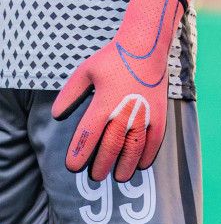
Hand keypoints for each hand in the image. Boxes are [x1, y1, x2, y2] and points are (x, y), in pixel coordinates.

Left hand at [52, 0, 184, 180]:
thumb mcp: (84, 72)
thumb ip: (69, 95)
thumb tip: (57, 116)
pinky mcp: (160, 113)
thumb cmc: (113, 58)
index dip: (79, 154)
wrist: (147, 46)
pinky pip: (155, 140)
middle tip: (95, 176)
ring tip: (119, 177)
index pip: (87, 136)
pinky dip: (148, 154)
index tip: (73, 166)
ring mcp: (145, 114)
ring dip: (126, 165)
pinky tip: (142, 164)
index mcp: (104, 103)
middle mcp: (125, 112)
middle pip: (111, 147)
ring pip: (134, 148)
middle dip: (102, 165)